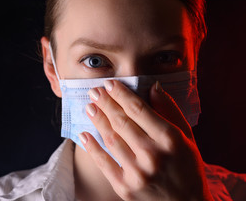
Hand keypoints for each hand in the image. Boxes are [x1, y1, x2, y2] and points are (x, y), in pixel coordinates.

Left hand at [79, 80, 212, 200]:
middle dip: (106, 103)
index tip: (110, 84)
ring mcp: (138, 173)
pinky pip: (103, 163)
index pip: (139, 110)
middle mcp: (154, 155)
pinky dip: (92, 148)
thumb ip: (170, 111)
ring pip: (111, 139)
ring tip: (89, 107)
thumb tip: (154, 86)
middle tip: (94, 92)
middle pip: (122, 122)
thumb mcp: (186, 137)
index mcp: (170, 139)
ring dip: (97, 120)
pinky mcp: (125, 188)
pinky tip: (84, 135)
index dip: (121, 94)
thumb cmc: (186, 167)